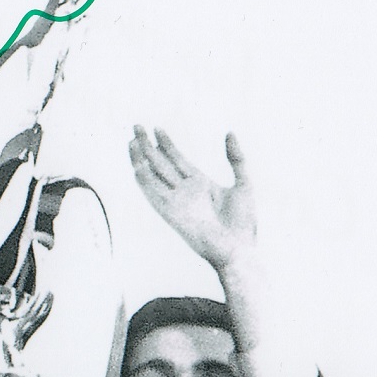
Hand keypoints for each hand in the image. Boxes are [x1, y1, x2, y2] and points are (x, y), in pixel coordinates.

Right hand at [128, 127, 256, 272]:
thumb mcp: (244, 183)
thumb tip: (230, 133)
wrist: (238, 250)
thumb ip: (237, 158)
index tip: (157, 128)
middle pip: (161, 164)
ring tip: (132, 139)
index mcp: (200, 184)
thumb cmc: (243, 224)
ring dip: (141, 159)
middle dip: (148, 145)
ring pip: (153, 176)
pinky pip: (154, 195)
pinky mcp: (172, 214)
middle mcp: (185, 191)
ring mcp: (177, 202)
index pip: (177, 159)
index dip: (167, 144)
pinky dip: (144, 180)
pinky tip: (137, 165)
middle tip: (137, 126)